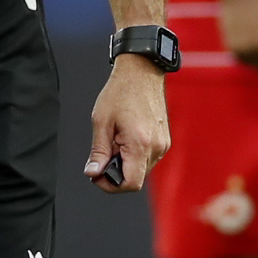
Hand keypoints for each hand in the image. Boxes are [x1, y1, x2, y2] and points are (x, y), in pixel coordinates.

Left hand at [87, 54, 171, 190]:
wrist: (142, 72)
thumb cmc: (121, 92)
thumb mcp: (101, 121)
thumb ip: (98, 151)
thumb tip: (93, 173)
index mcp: (140, 144)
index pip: (131, 184)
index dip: (111, 185)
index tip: (98, 175)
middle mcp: (156, 147)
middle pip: (136, 178)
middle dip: (116, 172)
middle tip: (103, 153)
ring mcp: (163, 144)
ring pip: (142, 169)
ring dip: (125, 163)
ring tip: (115, 140)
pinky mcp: (164, 140)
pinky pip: (148, 158)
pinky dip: (134, 155)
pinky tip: (125, 137)